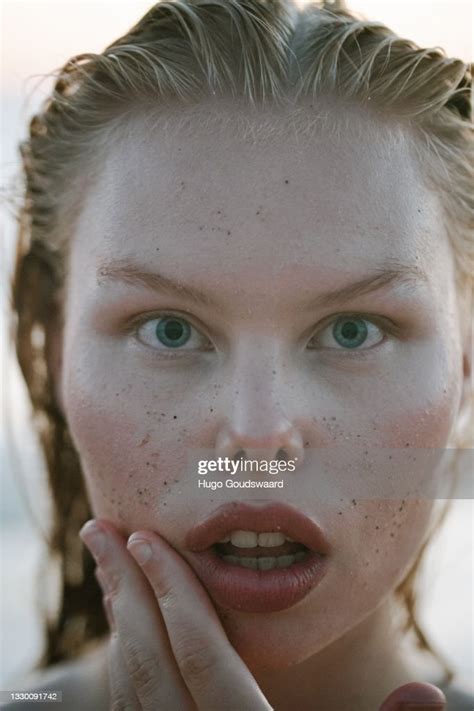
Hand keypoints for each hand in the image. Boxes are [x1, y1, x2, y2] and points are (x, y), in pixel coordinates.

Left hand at [79, 519, 446, 710]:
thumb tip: (429, 693)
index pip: (199, 654)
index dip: (172, 589)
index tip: (145, 536)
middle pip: (149, 663)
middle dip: (124, 588)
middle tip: (101, 530)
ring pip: (129, 688)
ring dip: (118, 621)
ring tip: (110, 567)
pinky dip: (122, 665)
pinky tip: (125, 633)